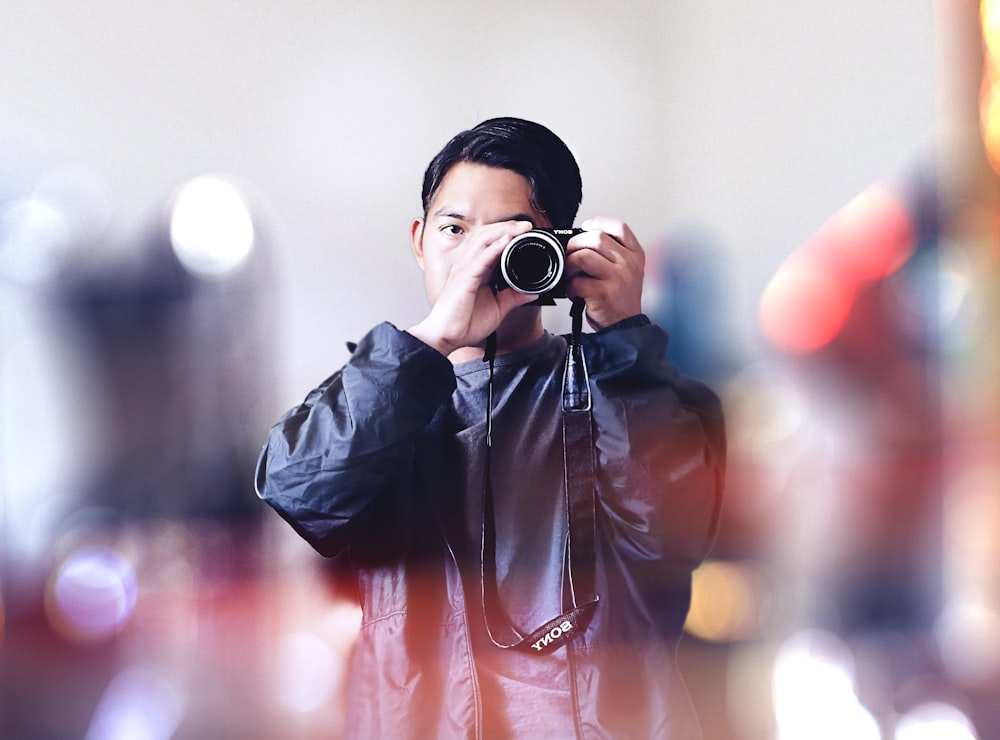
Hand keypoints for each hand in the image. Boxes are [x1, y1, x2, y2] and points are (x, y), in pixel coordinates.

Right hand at [408, 221, 537, 356]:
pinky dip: (494, 248)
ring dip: (503, 231)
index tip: (527, 232)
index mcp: (475, 270)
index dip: (507, 234)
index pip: (490, 243)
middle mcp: (468, 265)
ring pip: (482, 240)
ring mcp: (464, 270)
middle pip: (486, 235)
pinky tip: (506, 242)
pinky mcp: (464, 279)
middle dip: (507, 226)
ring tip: (520, 228)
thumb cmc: (463, 323)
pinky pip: (480, 258)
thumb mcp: (498, 308)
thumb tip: (532, 292)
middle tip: (527, 225)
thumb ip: (513, 297)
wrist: (446, 337)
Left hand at [566, 217, 644, 329]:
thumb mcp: (627, 270)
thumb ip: (612, 252)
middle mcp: (629, 264)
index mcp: (636, 255)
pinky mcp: (603, 293)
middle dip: (576, 244)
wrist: (625, 326)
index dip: (599, 222)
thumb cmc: (620, 298)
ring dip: (570, 264)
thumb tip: (582, 237)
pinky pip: (577, 281)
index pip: (619, 227)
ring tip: (572, 274)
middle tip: (571, 255)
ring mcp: (617, 278)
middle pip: (596, 238)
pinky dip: (570, 287)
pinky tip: (575, 292)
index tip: (586, 228)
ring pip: (583, 256)